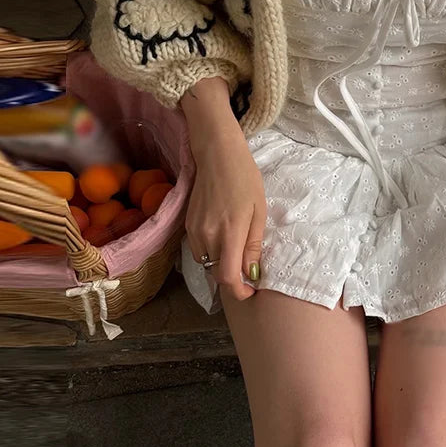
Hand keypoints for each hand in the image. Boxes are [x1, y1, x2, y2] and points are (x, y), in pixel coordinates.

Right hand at [180, 77, 266, 300]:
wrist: (217, 154)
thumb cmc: (245, 179)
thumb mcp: (258, 212)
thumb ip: (253, 246)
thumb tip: (252, 275)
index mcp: (229, 233)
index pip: (227, 278)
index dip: (239, 292)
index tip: (251, 292)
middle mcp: (207, 236)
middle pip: (216, 274)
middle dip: (233, 279)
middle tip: (249, 272)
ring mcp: (194, 231)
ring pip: (207, 263)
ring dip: (221, 265)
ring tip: (237, 251)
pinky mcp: (187, 225)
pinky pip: (199, 250)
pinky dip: (212, 252)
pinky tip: (223, 238)